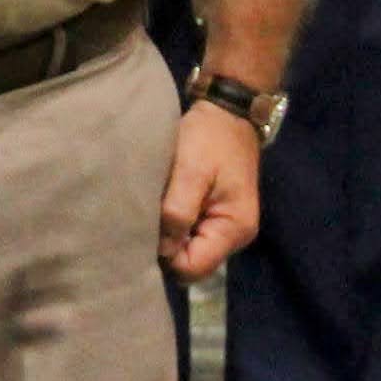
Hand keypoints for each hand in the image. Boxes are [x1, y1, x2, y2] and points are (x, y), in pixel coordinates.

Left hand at [159, 101, 261, 279]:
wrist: (227, 112)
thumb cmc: (209, 138)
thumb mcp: (191, 171)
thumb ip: (178, 212)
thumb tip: (162, 250)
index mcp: (233, 229)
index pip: (193, 268)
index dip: (167, 256)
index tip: (146, 232)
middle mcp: (234, 236)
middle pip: (191, 263)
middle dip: (167, 247)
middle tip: (146, 219)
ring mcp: (226, 227)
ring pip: (189, 249)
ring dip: (170, 234)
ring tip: (155, 209)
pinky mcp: (216, 216)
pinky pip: (191, 234)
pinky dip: (176, 224)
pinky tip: (164, 205)